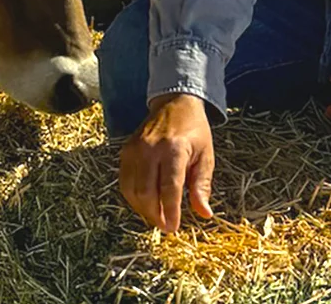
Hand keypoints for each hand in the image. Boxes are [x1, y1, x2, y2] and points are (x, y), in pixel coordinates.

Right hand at [120, 93, 215, 231]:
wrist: (174, 103)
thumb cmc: (194, 131)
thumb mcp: (206, 156)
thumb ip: (202, 185)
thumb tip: (204, 213)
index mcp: (174, 149)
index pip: (169, 187)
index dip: (170, 211)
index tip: (173, 227)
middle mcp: (150, 149)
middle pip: (146, 192)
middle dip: (155, 214)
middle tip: (166, 226)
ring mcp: (135, 149)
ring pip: (132, 190)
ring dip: (143, 209)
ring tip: (157, 216)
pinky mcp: (125, 151)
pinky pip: (125, 182)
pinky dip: (134, 197)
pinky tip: (146, 203)